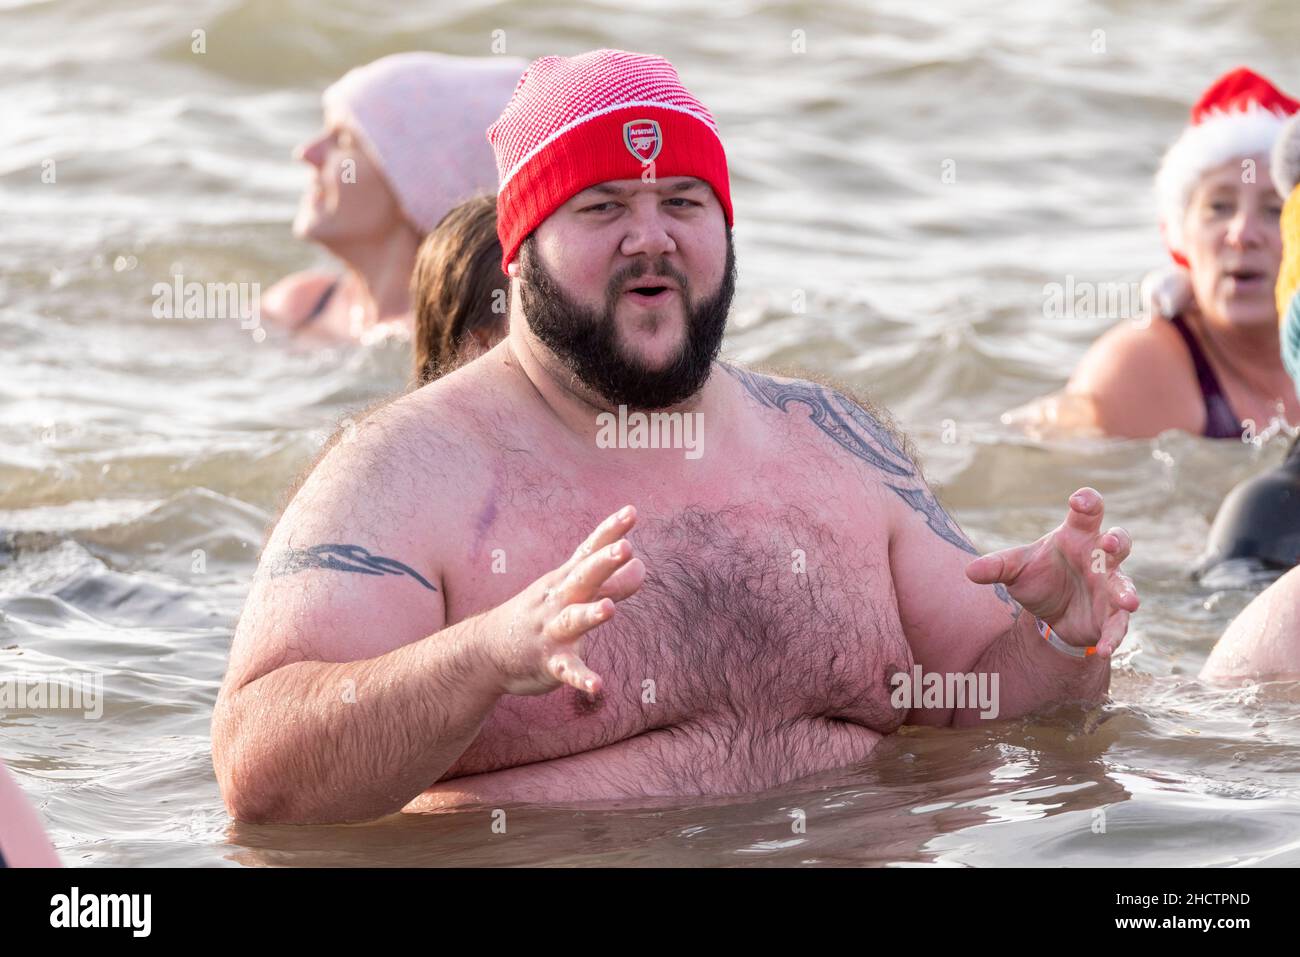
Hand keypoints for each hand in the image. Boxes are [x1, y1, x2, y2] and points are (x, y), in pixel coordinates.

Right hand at [488, 505, 645, 695]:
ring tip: (609, 609)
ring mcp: (551, 632)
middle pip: (583, 578)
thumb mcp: (572, 595)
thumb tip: (642, 566)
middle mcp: (558, 601)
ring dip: (590, 614)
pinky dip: (581, 678)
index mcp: (565, 581)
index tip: (633, 512)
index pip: (590, 551)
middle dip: (603, 563)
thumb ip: (610, 582)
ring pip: (572, 621)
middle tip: (626, 548)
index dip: (611, 532)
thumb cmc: (539, 616)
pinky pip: (567, 670)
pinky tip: (598, 687)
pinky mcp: (549, 663)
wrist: (487, 650)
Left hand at [965, 487, 1137, 657]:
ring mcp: (1110, 586)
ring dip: (1127, 592)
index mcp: (1077, 536)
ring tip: (1128, 602)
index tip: (1080, 500)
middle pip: (1118, 542)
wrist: (1049, 612)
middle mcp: (1099, 557)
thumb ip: (996, 566)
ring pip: (1125, 584)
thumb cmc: (1038, 575)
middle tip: (1110, 542)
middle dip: (1117, 542)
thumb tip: (970, 571)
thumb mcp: (1015, 569)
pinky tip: (1105, 649)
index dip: (1087, 502)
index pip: (1087, 513)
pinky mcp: (1111, 614)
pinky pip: (1117, 625)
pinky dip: (1113, 636)